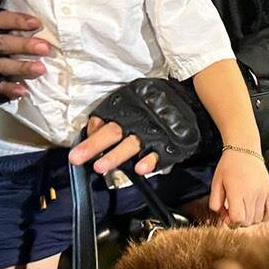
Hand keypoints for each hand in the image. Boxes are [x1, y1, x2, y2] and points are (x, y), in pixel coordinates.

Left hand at [69, 77, 205, 174]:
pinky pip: (158, 155)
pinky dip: (149, 161)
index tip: (82, 141)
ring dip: (115, 156)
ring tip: (100, 166)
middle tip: (77, 157)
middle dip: (94, 145)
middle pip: (113, 132)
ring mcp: (153, 133)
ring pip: (131, 144)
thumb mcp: (135, 99)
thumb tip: (93, 128)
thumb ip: (116, 112)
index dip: (92, 130)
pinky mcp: (168, 146)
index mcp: (128, 106)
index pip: (104, 118)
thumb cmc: (157, 103)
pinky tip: (139, 169)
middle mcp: (138, 119)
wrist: (191, 102)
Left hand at [210, 149, 268, 226]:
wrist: (244, 150)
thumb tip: (222, 217)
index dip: (230, 222)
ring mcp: (263, 193)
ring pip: (258, 219)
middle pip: (247, 221)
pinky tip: (256, 210)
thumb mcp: (216, 183)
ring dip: (250, 218)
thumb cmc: (229, 166)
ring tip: (244, 208)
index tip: (227, 214)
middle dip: (238, 221)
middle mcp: (252, 194)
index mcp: (237, 192)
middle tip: (233, 209)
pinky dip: (264, 216)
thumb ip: (215, 202)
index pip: (238, 219)